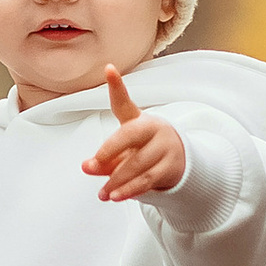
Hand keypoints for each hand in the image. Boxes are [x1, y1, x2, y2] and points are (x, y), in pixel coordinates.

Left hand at [81, 69, 186, 203]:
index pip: (124, 102)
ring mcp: (164, 147)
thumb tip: (87, 167)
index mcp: (138, 119)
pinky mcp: (170, 166)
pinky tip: (116, 196)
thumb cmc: (144, 150)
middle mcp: (152, 128)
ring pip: (137, 164)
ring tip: (103, 193)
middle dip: (107, 152)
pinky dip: (130, 190)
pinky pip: (147, 179)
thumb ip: (104, 158)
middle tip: (90, 166)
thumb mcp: (124, 151)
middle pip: (128, 136)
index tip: (109, 69)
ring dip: (117, 181)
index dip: (117, 85)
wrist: (179, 161)